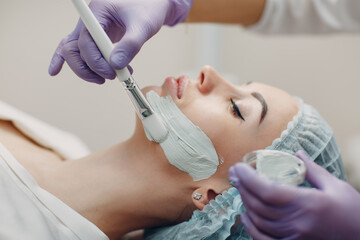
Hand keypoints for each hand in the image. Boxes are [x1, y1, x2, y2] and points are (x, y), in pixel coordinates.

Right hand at [49, 0, 192, 83]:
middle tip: (109, 77)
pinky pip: (77, 49)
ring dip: (85, 69)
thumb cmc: (148, 10)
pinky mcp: (95, 38)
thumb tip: (115, 65)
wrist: (153, 5)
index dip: (96, 61)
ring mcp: (89, 30)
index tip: (112, 73)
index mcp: (97, 12)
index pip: (86, 41)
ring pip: (73, 52)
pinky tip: (54, 71)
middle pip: (73, 48)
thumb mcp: (143, 26)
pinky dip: (65, 60)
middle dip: (87, 68)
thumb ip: (130, 45)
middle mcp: (89, 21)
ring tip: (109, 77)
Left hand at [229, 150, 359, 239]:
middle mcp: (297, 222)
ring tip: (239, 187)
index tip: (239, 167)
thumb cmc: (353, 212)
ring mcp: (294, 238)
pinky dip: (251, 228)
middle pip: (258, 204)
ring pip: (259, 220)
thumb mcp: (336, 186)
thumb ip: (312, 169)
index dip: (248, 178)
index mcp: (307, 203)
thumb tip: (297, 153)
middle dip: (242, 186)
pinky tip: (246, 216)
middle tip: (234, 173)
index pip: (267, 190)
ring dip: (245, 202)